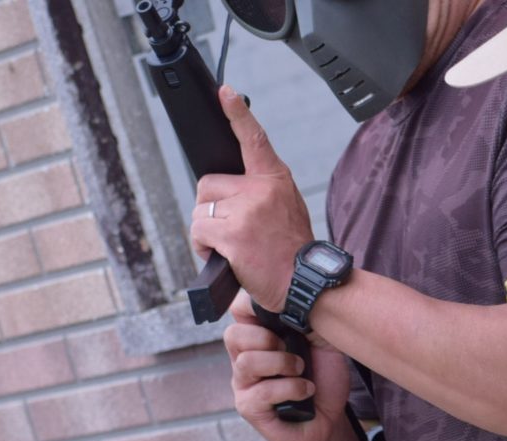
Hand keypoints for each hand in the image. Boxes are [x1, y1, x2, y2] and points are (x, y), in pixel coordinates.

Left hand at [187, 86, 313, 312]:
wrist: (306, 282)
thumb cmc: (292, 251)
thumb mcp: (285, 208)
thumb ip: (259, 193)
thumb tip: (224, 195)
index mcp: (275, 178)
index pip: (254, 138)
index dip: (237, 113)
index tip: (226, 92)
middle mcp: (260, 189)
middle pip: (207, 184)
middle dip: (209, 209)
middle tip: (231, 231)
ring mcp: (246, 209)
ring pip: (200, 211)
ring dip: (207, 233)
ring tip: (232, 248)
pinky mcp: (233, 233)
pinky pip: (199, 232)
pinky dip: (204, 248)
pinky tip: (225, 257)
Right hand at [226, 294, 352, 440]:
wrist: (331, 417)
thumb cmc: (323, 376)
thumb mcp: (321, 337)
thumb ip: (305, 315)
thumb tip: (293, 290)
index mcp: (257, 335)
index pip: (238, 310)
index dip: (256, 307)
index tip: (283, 315)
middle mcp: (244, 357)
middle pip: (233, 335)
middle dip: (267, 338)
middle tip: (293, 349)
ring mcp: (243, 383)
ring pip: (247, 362)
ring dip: (282, 364)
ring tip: (301, 370)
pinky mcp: (249, 408)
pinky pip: (262, 392)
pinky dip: (291, 388)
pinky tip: (306, 390)